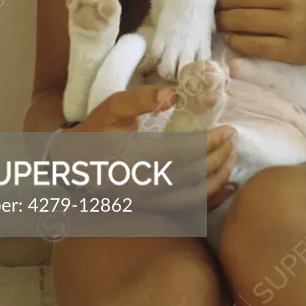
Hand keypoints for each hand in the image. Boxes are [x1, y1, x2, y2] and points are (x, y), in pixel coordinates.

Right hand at [56, 88, 237, 211]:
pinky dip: (209, 200)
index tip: (226, 128)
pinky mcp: (150, 209)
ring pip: (192, 198)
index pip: (181, 153)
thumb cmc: (96, 130)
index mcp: (133, 159)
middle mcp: (141, 186)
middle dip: (218, 156)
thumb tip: (174, 94)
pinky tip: (225, 185)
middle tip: (232, 137)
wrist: (73, 164)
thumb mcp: (114, 106)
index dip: (208, 142)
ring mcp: (146, 202)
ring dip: (217, 179)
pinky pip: (185, 210)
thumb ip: (143, 98)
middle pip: (191, 176)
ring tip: (231, 157)